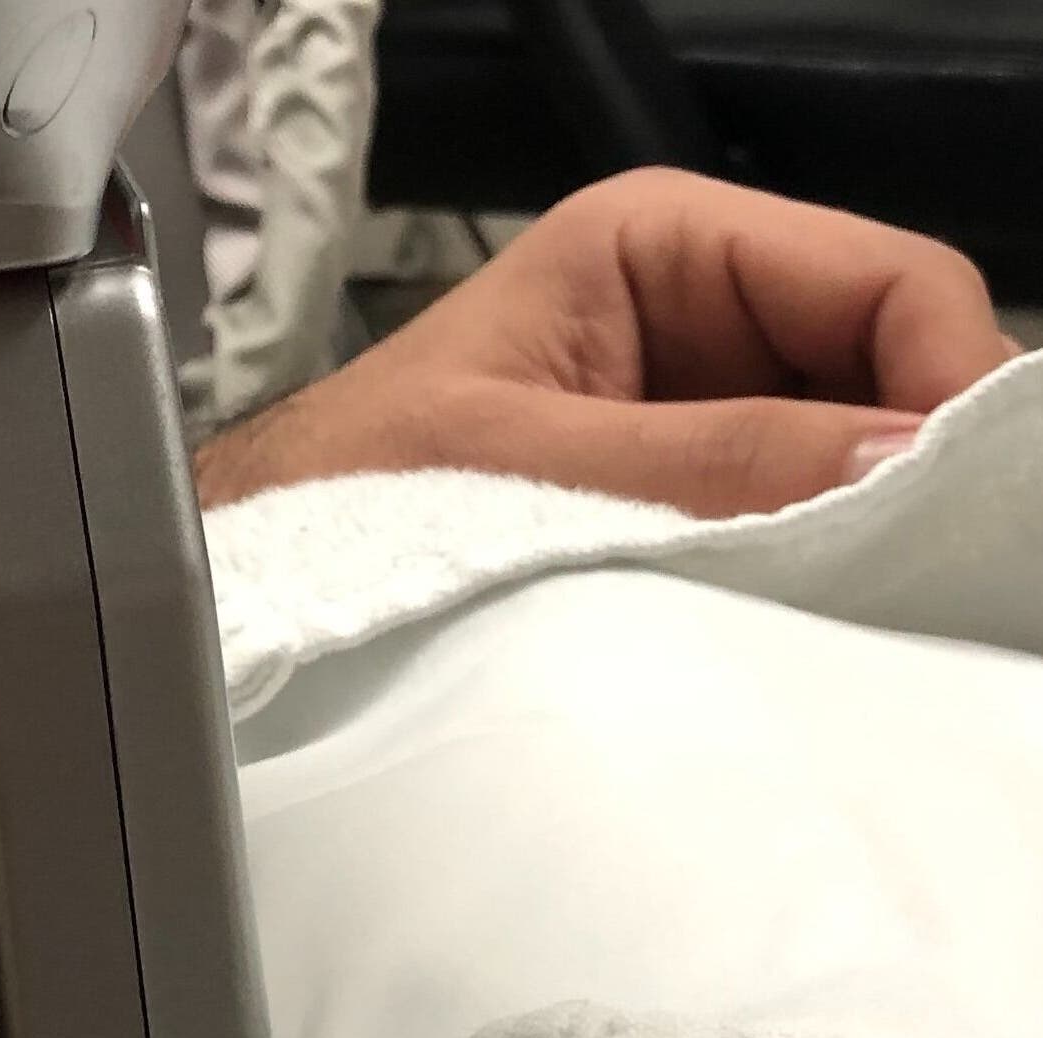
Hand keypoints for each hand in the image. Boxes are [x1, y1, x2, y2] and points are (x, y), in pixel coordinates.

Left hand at [195, 169, 1018, 516]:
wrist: (269, 564)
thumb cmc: (349, 484)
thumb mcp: (521, 465)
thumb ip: (700, 462)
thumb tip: (888, 458)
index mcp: (660, 244)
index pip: (884, 281)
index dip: (947, 379)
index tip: (953, 491)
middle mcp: (701, 308)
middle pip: (887, 364)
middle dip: (912, 456)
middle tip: (933, 560)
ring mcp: (703, 401)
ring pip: (853, 446)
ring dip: (864, 518)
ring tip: (868, 594)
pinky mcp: (687, 487)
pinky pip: (793, 511)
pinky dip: (816, 560)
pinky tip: (811, 607)